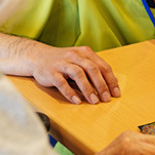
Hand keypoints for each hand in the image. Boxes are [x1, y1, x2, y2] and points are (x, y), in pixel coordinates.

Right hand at [0, 32, 120, 104]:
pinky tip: (76, 101)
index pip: (102, 66)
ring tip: (94, 101)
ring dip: (88, 89)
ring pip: (78, 74)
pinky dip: (70, 92)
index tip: (116, 93)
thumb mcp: (79, 61)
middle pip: (92, 69)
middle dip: (101, 85)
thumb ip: (93, 69)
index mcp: (84, 53)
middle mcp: (74, 55)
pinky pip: (62, 82)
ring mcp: (62, 63)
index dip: (110, 80)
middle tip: (106, 98)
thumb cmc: (62, 61)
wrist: (38, 57)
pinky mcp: (51, 72)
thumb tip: (111, 84)